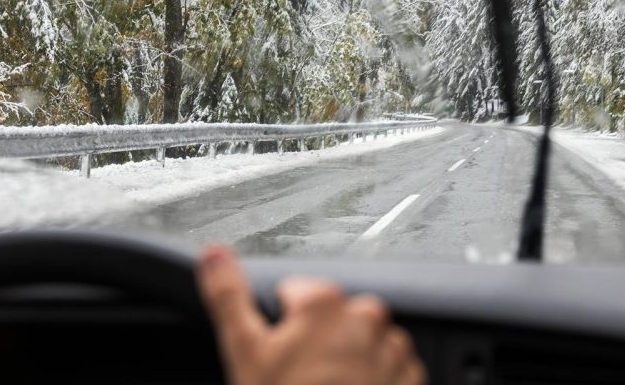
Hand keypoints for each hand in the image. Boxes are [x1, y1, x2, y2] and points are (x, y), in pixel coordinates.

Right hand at [198, 245, 426, 384]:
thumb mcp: (244, 352)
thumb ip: (228, 295)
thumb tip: (214, 252)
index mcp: (324, 303)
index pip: (295, 292)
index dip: (282, 324)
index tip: (280, 353)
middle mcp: (366, 317)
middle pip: (332, 316)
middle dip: (317, 339)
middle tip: (300, 376)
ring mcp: (392, 349)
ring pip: (364, 340)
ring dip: (349, 358)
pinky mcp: (410, 378)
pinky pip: (392, 368)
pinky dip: (376, 379)